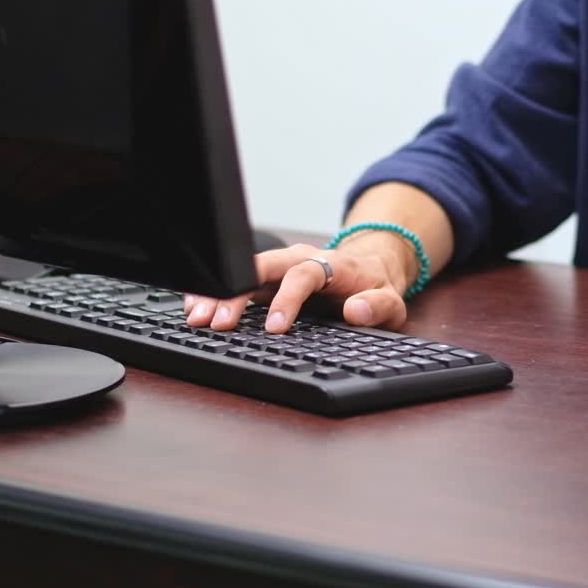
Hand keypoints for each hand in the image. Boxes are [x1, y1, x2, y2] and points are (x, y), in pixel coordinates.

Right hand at [184, 241, 411, 333]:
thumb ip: (378, 306)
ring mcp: (280, 270)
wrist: (371, 269)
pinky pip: (240, 284)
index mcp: (329, 263)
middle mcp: (299, 260)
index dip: (287, 299)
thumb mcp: (391, 300)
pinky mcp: (268, 282)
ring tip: (197, 317)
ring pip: (245, 274)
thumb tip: (356, 310)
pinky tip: (197, 308)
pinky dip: (218, 295)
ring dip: (219, 294)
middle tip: (217, 322)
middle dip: (236, 292)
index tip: (275, 327)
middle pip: (262, 267)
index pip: (303, 274)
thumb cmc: (377, 286)